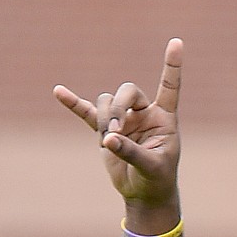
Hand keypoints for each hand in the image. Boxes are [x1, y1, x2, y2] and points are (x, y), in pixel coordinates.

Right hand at [53, 38, 183, 209]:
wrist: (144, 194)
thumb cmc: (157, 180)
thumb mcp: (150, 167)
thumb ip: (131, 152)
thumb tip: (108, 139)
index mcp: (164, 118)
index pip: (168, 86)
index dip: (172, 66)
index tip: (177, 43)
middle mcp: (144, 114)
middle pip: (126, 91)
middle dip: (117, 108)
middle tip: (113, 131)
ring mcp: (124, 120)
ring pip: (107, 102)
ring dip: (103, 119)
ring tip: (106, 142)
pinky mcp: (106, 130)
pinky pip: (87, 112)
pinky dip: (74, 104)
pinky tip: (59, 92)